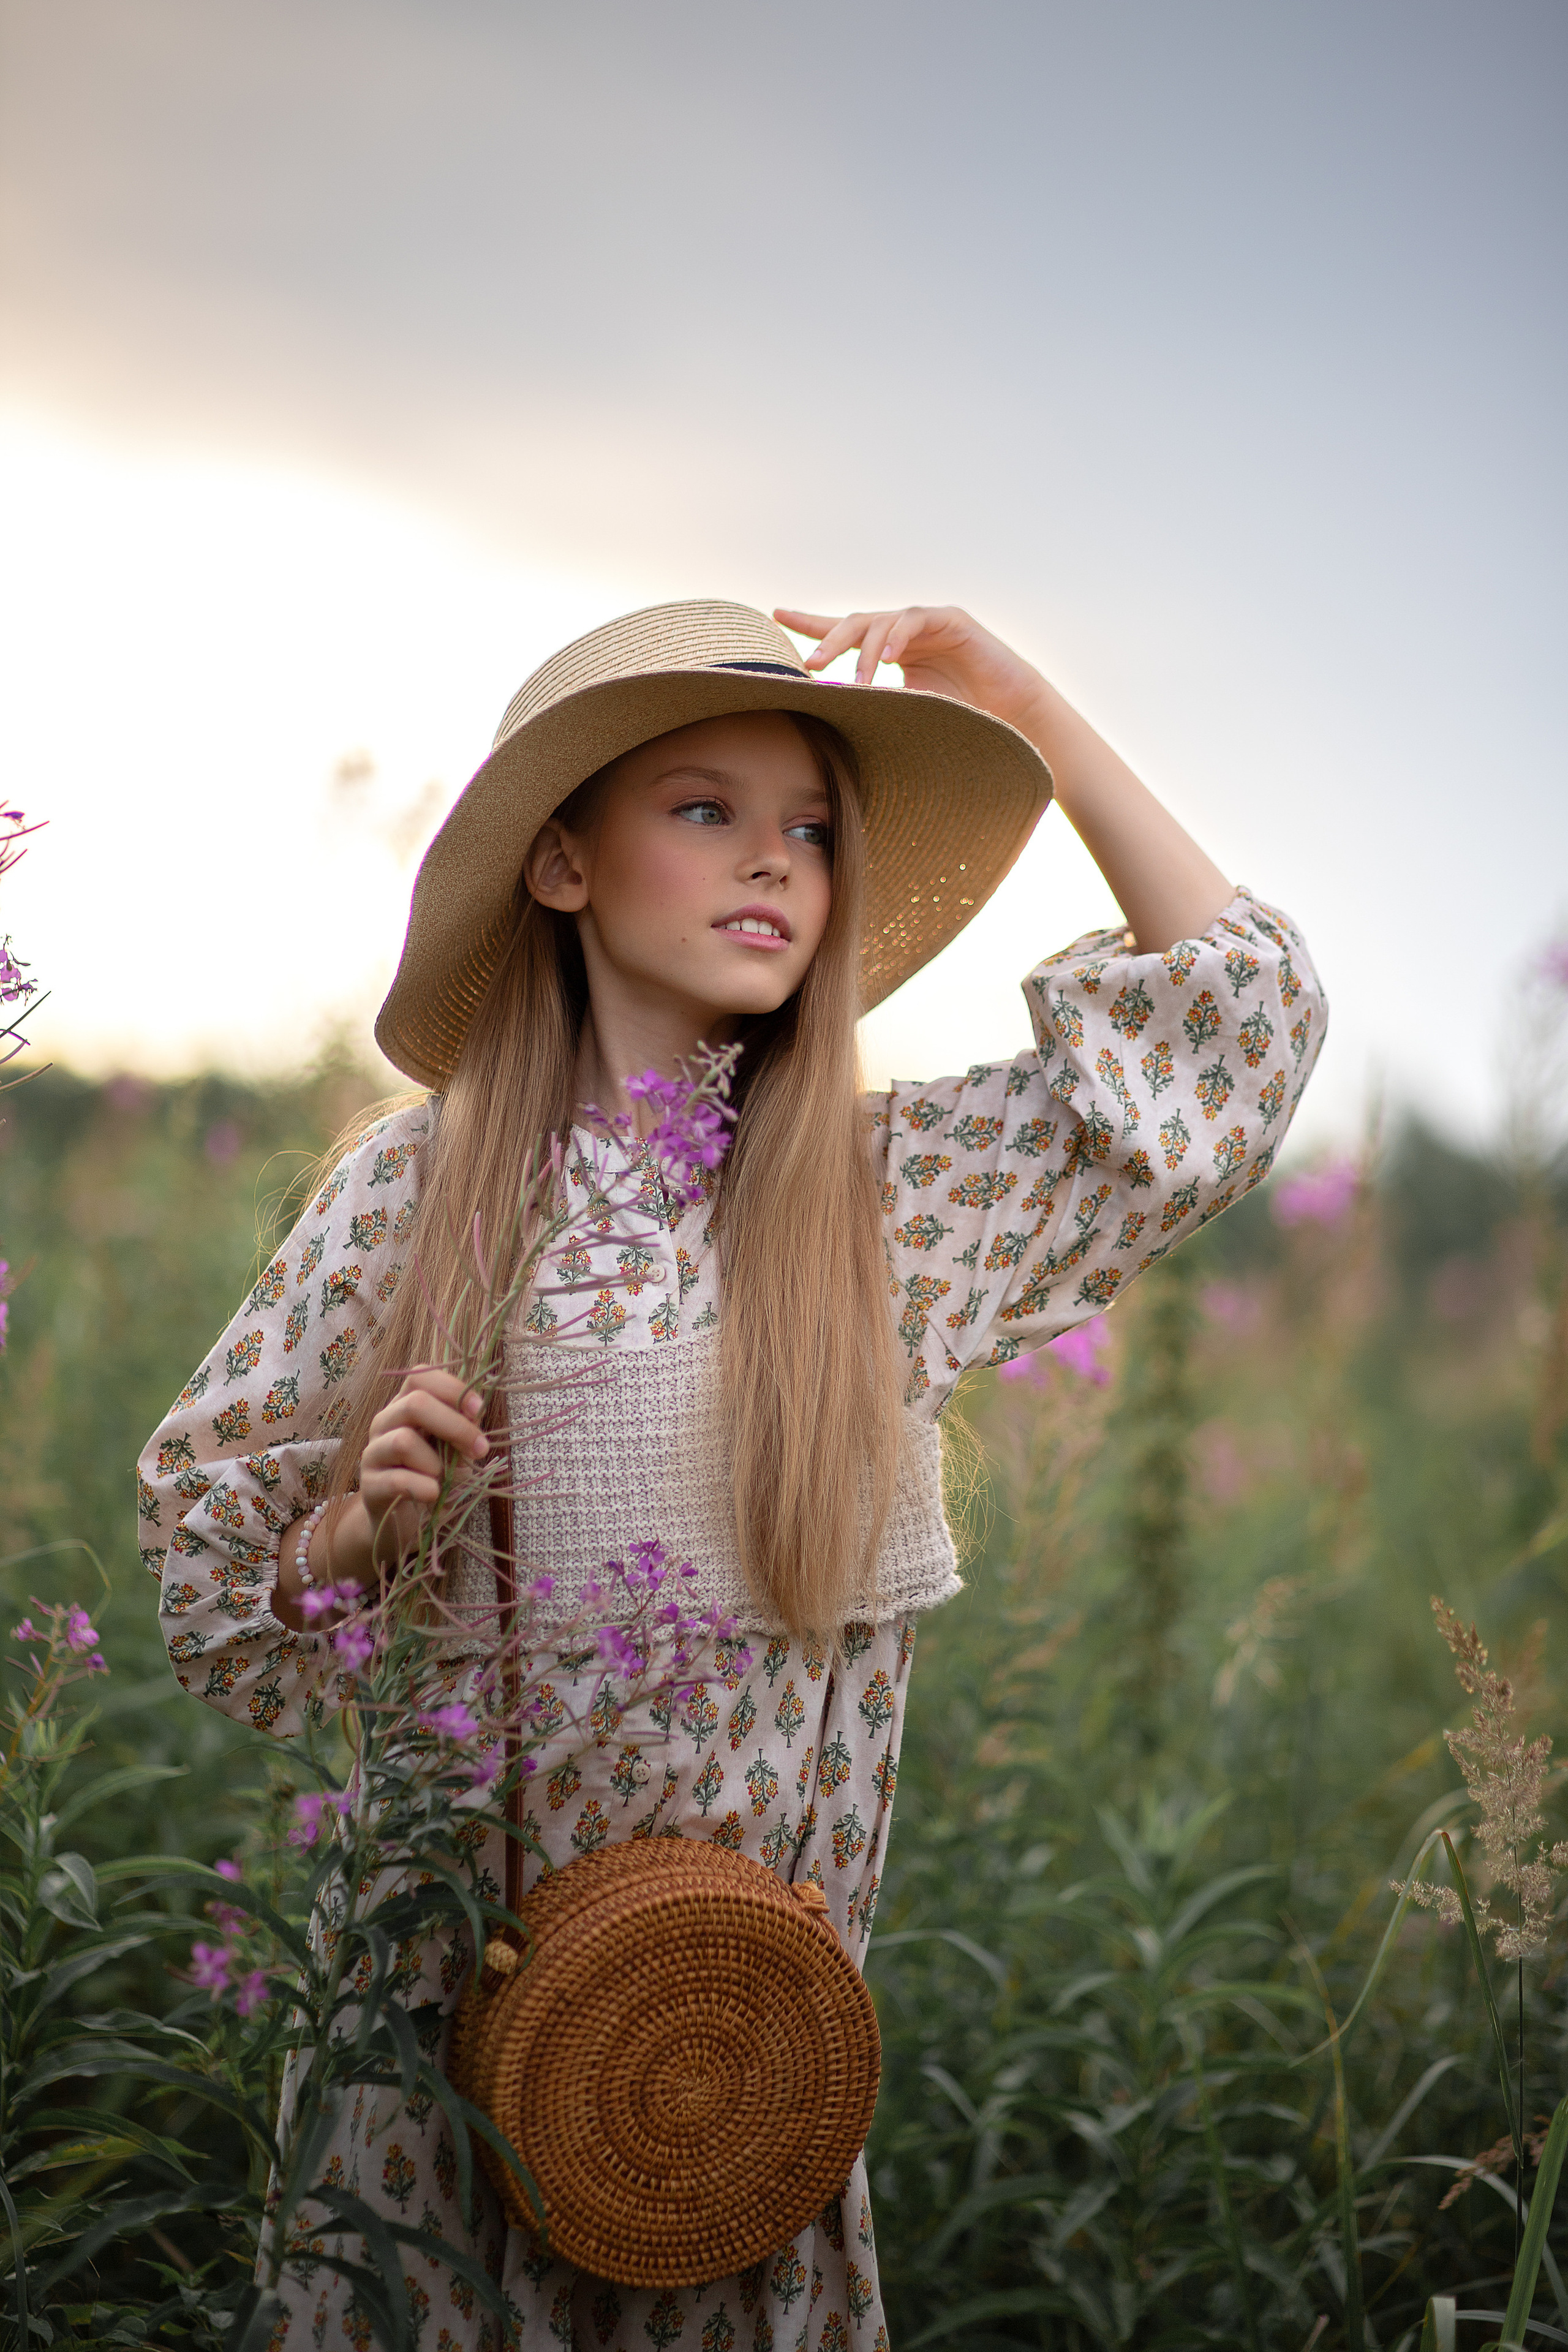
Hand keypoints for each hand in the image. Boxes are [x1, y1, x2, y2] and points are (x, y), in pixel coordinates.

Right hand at [357, 1369, 489, 1570]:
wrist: (400, 1520)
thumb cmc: (431, 1476)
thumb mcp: (451, 1449)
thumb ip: (461, 1429)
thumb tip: (475, 1415)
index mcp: (404, 1406)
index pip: (420, 1376)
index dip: (452, 1388)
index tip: (478, 1410)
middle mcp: (384, 1423)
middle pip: (415, 1403)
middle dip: (455, 1425)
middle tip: (479, 1449)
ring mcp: (373, 1453)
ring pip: (403, 1441)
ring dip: (437, 1463)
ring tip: (447, 1480)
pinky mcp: (369, 1486)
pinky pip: (396, 1480)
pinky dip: (423, 1487)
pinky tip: (434, 1494)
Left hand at [774, 605, 1049, 736]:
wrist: (1014, 713)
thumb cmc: (963, 716)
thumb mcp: (909, 714)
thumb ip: (878, 708)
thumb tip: (834, 720)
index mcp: (890, 650)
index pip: (844, 631)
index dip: (811, 623)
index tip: (776, 615)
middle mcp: (904, 632)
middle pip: (857, 623)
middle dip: (829, 641)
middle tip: (809, 665)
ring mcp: (927, 622)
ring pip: (884, 623)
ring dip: (865, 650)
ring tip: (856, 678)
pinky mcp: (952, 620)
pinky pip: (917, 620)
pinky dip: (899, 638)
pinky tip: (888, 660)